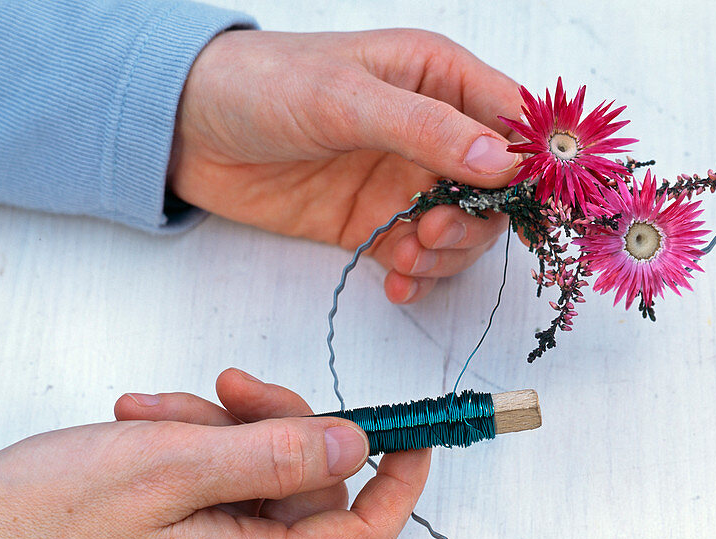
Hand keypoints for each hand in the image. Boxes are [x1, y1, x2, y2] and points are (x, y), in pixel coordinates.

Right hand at [0, 370, 429, 538]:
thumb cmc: (53, 509)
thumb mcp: (174, 463)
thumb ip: (276, 455)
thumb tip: (356, 446)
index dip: (398, 487)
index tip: (412, 435)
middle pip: (308, 493)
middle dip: (276, 425)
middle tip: (227, 388)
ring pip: (265, 481)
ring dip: (225, 430)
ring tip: (158, 412)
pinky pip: (228, 490)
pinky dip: (202, 448)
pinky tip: (151, 427)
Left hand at [170, 28, 521, 303]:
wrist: (186, 130)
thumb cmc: (262, 87)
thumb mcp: (345, 100)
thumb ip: (425, 129)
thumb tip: (500, 164)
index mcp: (438, 78)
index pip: (514, 122)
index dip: (528, 165)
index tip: (522, 203)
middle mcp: (432, 131)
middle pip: (495, 190)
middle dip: (475, 220)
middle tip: (431, 230)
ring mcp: (405, 181)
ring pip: (463, 231)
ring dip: (447, 254)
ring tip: (408, 257)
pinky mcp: (376, 223)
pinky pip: (421, 258)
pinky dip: (420, 276)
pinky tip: (398, 283)